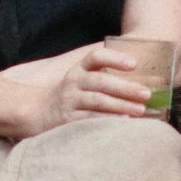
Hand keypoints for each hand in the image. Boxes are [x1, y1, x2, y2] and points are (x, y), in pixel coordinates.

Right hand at [2, 41, 147, 133]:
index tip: (134, 64)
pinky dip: (107, 121)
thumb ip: (103, 79)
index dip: (115, 58)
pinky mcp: (66, 120)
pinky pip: (88, 120)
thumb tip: (141, 84)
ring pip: (97, 100)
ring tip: (140, 110)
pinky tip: (122, 123)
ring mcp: (69, 101)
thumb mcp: (80, 81)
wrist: (34, 112)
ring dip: (121, 105)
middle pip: (101, 81)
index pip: (95, 57)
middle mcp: (73, 82)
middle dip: (126, 87)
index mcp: (78, 69)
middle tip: (146, 93)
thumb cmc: (67, 97)